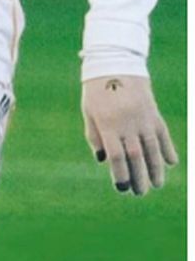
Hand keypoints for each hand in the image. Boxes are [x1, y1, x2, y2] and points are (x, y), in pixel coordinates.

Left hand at [82, 74, 178, 195]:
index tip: (122, 188)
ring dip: (155, 169)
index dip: (120, 174)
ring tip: (156, 185)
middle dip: (138, 177)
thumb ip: (95, 137)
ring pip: (152, 149)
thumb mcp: (89, 113)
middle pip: (135, 157)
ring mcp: (144, 119)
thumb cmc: (97, 92)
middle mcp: (128, 124)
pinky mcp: (155, 114)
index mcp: (108, 125)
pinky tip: (170, 163)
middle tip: (139, 193)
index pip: (116, 156)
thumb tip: (103, 161)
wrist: (116, 66)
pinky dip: (167, 149)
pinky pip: (163, 135)